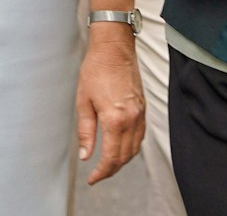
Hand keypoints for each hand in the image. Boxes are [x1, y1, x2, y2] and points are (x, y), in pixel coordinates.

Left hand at [75, 26, 144, 185]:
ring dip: (123, 160)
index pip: (111, 157)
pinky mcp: (143, 108)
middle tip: (98, 175)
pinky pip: (140, 135)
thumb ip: (86, 131)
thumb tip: (85, 155)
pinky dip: (131, 147)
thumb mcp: (83, 102)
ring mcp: (140, 113)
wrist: (114, 48)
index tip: (92, 179)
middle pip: (125, 156)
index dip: (102, 172)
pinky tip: (121, 147)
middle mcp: (132, 119)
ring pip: (135, 148)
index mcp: (115, 119)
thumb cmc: (96, 70)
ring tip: (108, 165)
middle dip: (111, 170)